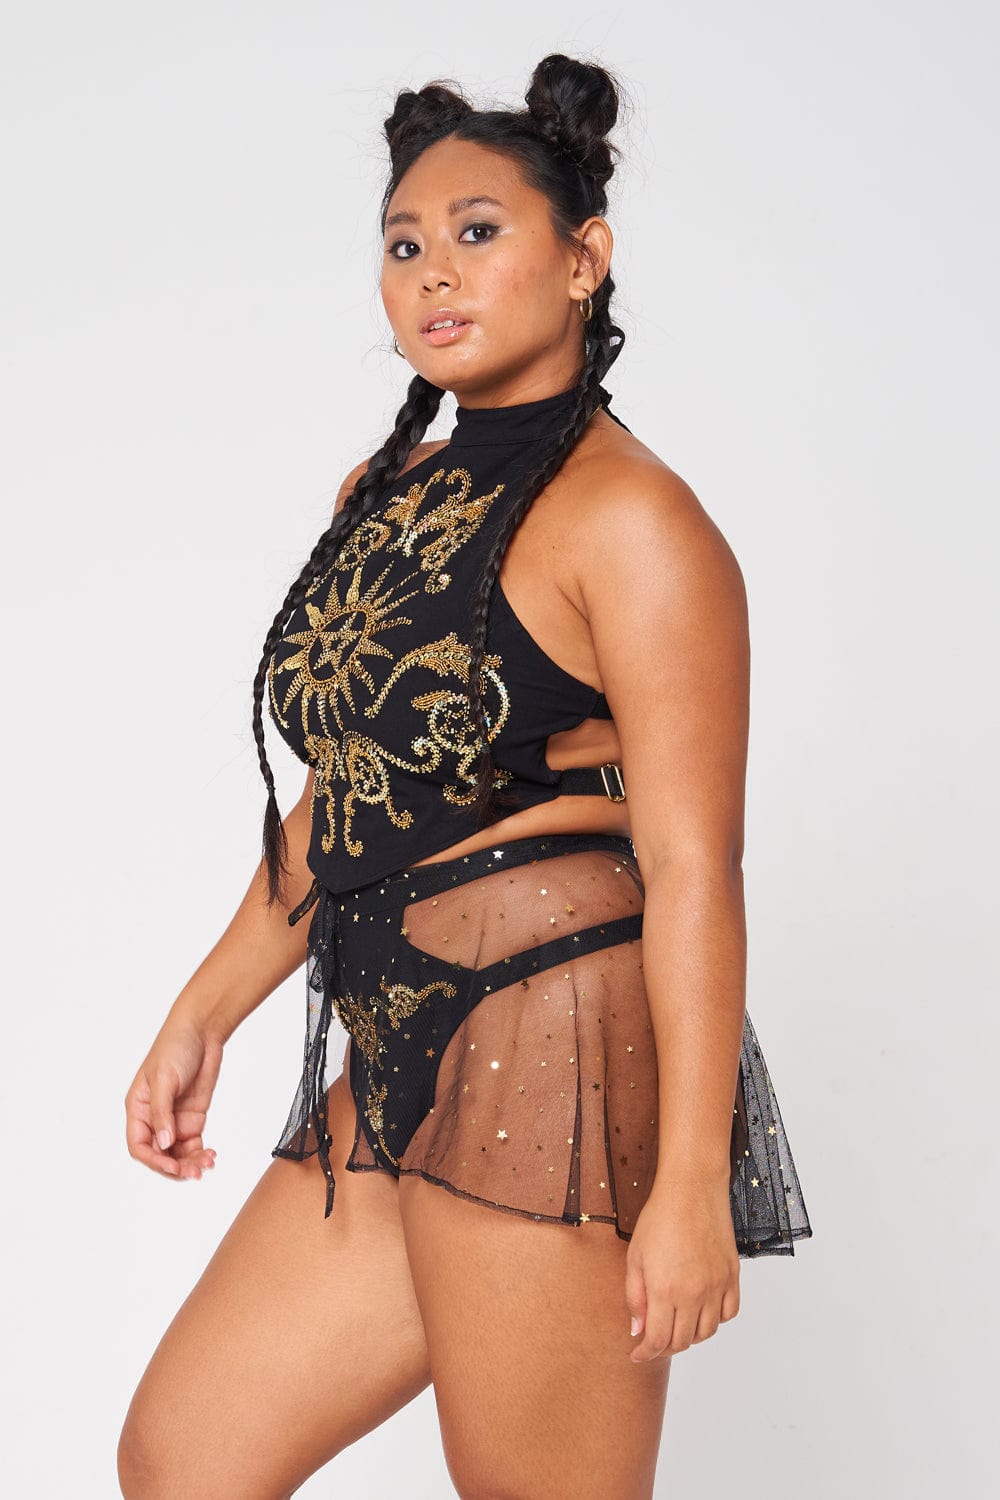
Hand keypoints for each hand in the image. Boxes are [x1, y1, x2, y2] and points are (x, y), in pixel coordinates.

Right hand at [124, 1019, 222, 1182]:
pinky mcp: (193, 1117)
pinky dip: (200, 1153)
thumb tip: (164, 1144)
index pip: (139, 1145)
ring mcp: (174, 1119)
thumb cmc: (175, 1046)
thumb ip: (162, 1113)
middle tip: (194, 1173)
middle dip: (175, 1167)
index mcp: (138, 1108)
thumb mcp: (165, 1078)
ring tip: (207, 1165)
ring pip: (178, 1153)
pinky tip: (210, 1156)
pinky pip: (193, 1144)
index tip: (173, 1166)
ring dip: (190, 1163)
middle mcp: (154, 1118)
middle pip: (160, 1154)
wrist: (202, 1030)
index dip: (154, 1160)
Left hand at [625, 1166, 740, 1361]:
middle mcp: (693, 1293)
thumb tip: (637, 1330)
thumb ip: (635, 1297)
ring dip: (690, 1336)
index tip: (637, 1355)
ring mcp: (716, 1286)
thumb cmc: (659, 1218)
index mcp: (664, 1290)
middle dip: (664, 1346)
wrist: (692, 1189)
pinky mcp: (732, 1276)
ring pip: (707, 1332)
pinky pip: (728, 1313)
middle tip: (654, 1339)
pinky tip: (702, 1311)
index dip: (645, 1354)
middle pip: (682, 1341)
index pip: (657, 1340)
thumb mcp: (635, 1257)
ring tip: (677, 1325)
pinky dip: (716, 1320)